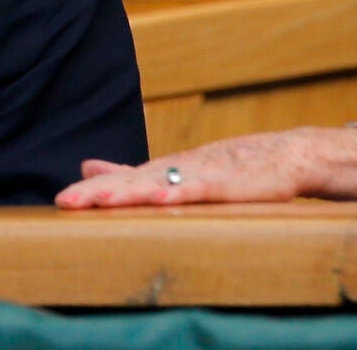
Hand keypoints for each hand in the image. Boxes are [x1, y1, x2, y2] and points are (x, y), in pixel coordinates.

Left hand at [55, 127, 356, 208]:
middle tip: (68, 200)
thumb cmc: (237, 168)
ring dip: (133, 190)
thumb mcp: (182, 173)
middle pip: (138, 180)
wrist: (294, 155)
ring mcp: (211, 173)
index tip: (62, 200)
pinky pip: (208, 188)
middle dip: (103, 191)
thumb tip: (87, 165)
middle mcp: (185, 168)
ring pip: (167, 182)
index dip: (95, 190)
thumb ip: (136, 173)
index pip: (126, 180)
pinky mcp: (238, 182)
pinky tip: (164, 198)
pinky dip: (185, 191)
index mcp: (171, 170)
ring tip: (102, 198)